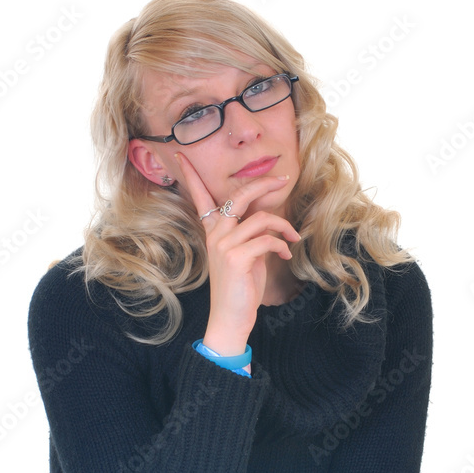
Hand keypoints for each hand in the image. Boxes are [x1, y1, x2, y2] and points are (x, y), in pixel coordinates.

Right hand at [173, 152, 300, 356]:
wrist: (231, 318)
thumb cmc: (241, 287)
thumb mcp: (245, 255)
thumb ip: (251, 233)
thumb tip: (269, 216)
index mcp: (213, 232)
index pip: (199, 198)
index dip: (191, 176)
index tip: (181, 155)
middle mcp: (215, 235)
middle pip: (239, 196)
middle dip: (263, 184)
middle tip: (282, 179)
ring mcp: (224, 245)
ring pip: (261, 218)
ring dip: (284, 226)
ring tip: (293, 237)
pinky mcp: (236, 257)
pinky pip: (268, 239)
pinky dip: (282, 245)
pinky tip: (286, 255)